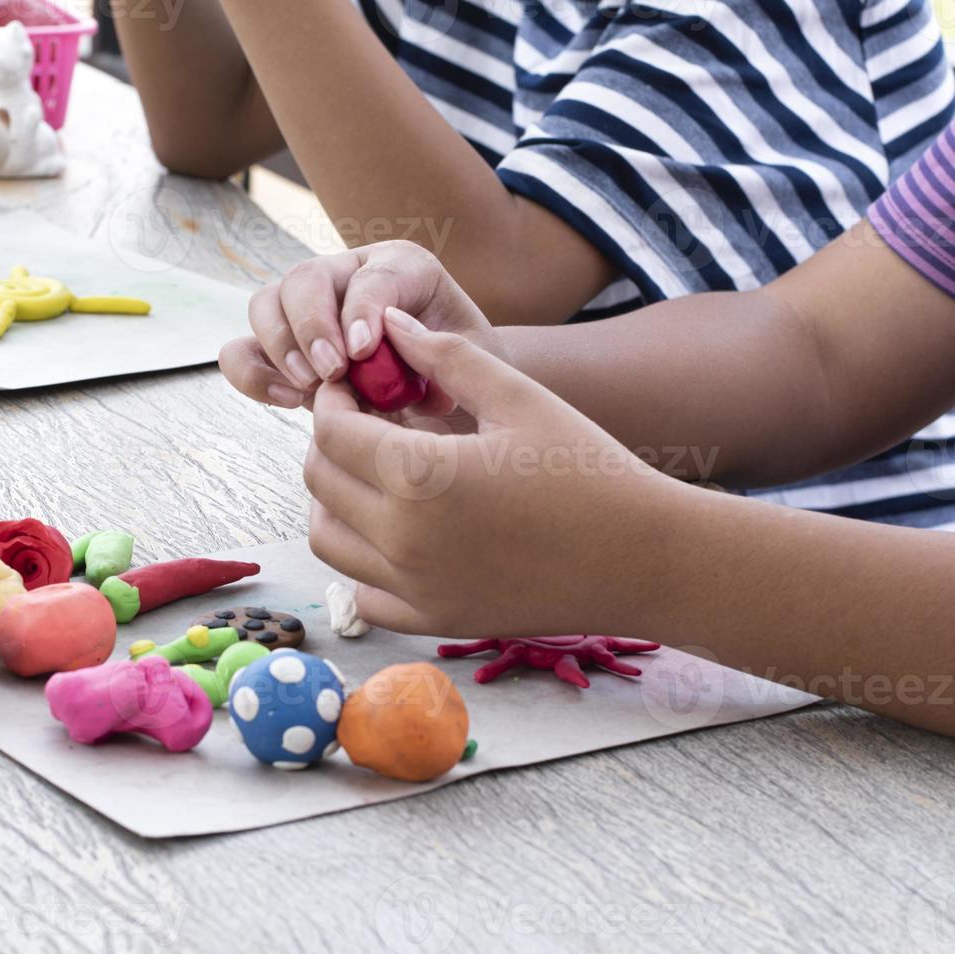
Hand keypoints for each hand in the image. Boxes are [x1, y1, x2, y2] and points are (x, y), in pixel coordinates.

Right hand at [219, 241, 502, 412]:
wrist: (451, 387)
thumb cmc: (461, 369)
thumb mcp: (472, 359)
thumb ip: (441, 354)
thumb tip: (384, 363)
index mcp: (401, 267)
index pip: (371, 277)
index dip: (361, 311)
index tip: (363, 352)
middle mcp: (347, 275)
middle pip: (305, 279)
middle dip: (311, 327)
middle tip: (330, 374)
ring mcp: (308, 309)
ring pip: (266, 305)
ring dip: (279, 348)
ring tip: (307, 389)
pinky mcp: (283, 347)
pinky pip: (244, 349)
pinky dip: (253, 373)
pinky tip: (285, 400)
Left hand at [306, 308, 686, 638]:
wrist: (643, 558)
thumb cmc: (588, 469)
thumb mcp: (520, 397)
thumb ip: (446, 356)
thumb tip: (388, 323)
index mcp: (421, 474)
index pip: (332, 430)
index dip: (332, 400)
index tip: (349, 388)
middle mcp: (404, 536)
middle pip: (320, 480)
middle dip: (328, 443)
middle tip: (359, 424)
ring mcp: (414, 585)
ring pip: (326, 537)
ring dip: (333, 499)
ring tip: (370, 474)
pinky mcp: (431, 619)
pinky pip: (360, 589)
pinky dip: (360, 558)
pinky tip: (392, 529)